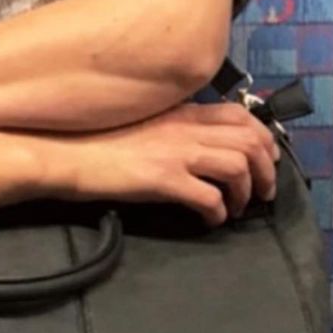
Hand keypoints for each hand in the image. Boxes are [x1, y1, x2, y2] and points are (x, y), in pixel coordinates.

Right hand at [54, 101, 280, 227]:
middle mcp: (185, 128)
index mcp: (181, 112)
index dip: (263, 137)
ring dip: (246, 192)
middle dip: (266, 170)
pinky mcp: (163, 179)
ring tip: (238, 208)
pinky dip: (218, 212)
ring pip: (237, 166)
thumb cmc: (97, 141)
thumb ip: (174, 129)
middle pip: (249, 141)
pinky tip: (210, 220)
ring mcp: (175, 153)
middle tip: (263, 192)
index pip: (240, 114)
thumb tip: (198, 145)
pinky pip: (209, 197)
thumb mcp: (144, 124)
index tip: (266, 159)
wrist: (66, 153)